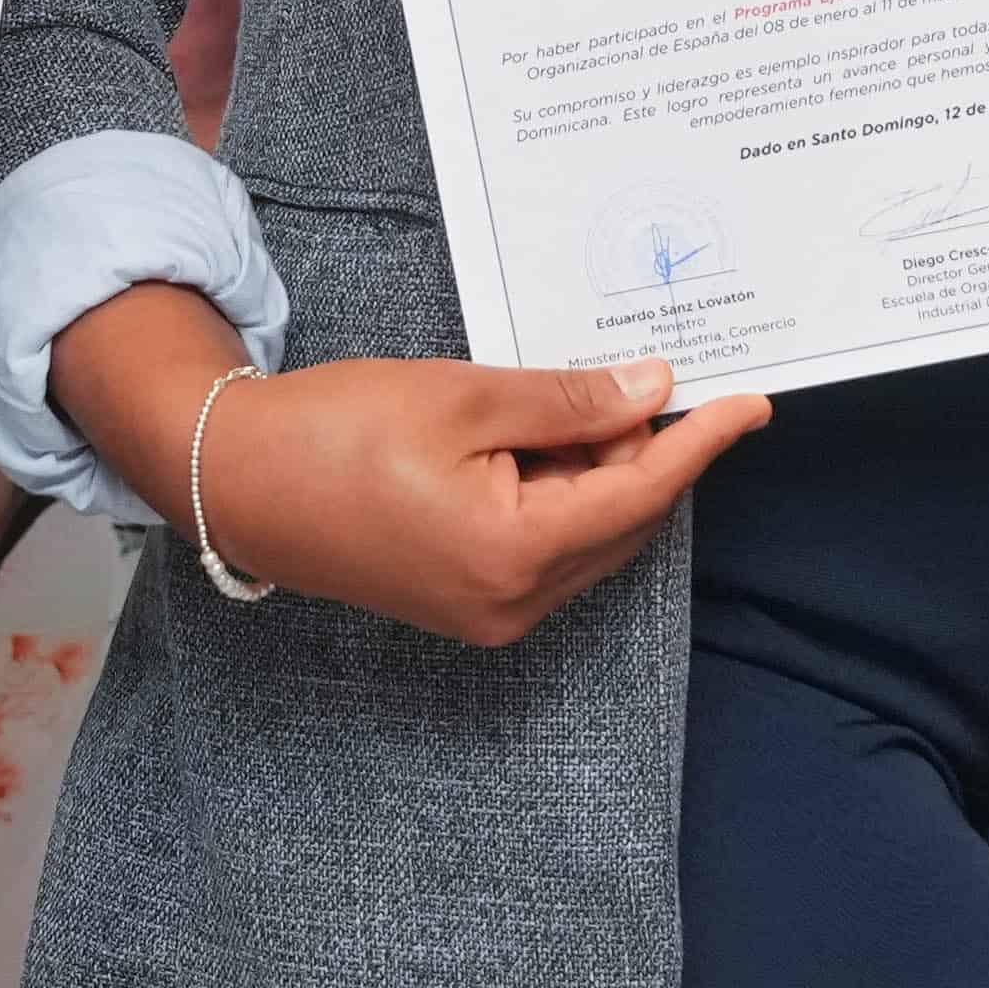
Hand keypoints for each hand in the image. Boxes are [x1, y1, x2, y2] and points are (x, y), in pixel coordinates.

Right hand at [185, 350, 761, 651]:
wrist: (238, 479)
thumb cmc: (335, 431)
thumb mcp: (464, 397)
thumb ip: (568, 400)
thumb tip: (650, 388)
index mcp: (515, 553)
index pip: (640, 493)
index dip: (700, 443)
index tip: (751, 405)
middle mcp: (512, 602)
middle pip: (620, 521)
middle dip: (643, 449)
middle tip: (647, 374)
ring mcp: (489, 613)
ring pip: (586, 535)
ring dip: (599, 471)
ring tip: (580, 398)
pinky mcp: (466, 604)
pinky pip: (547, 548)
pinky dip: (562, 495)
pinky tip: (545, 439)